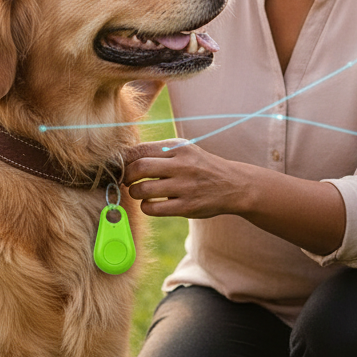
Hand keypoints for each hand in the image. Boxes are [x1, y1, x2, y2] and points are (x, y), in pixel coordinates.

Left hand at [121, 138, 345, 253]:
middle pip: (138, 167)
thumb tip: (125, 157)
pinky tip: (152, 204)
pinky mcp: (187, 206)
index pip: (140, 149)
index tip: (121, 166)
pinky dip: (146, 207)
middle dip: (126, 176)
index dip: (124, 159)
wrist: (234, 185)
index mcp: (179, 148)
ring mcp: (185, 186)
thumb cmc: (202, 166)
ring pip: (142, 190)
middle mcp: (182, 164)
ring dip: (135, 193)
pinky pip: (153, 208)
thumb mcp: (186, 151)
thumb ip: (160, 152)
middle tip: (127, 181)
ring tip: (140, 192)